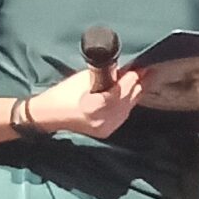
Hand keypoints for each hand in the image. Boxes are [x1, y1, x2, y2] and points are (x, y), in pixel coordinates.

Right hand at [25, 66, 146, 138]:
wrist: (50, 116)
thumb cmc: (64, 93)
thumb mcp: (84, 78)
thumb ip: (107, 74)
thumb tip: (126, 68)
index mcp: (93, 106)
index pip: (120, 91)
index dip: (132, 78)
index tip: (142, 67)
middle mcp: (103, 120)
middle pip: (128, 99)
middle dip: (138, 83)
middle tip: (148, 69)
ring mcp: (106, 128)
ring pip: (129, 107)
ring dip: (136, 92)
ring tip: (144, 78)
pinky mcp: (108, 131)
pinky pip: (124, 114)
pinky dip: (129, 102)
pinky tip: (133, 92)